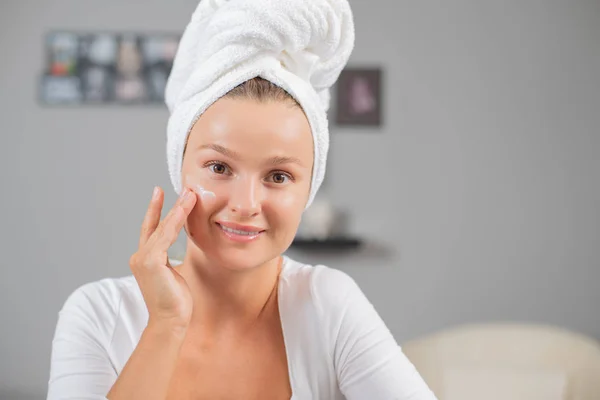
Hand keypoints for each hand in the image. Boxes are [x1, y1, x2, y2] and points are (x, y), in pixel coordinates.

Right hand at [129, 186, 196, 329]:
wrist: (170, 321)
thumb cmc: (175, 302)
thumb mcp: (173, 274)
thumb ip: (170, 260)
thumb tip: (177, 251)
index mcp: (145, 259)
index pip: (150, 229)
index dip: (155, 211)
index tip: (160, 193)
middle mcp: (139, 256)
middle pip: (155, 225)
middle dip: (167, 205)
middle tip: (178, 188)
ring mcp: (142, 259)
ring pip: (162, 228)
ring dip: (177, 210)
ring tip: (189, 194)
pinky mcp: (150, 262)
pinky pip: (165, 236)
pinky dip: (175, 221)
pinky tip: (184, 210)